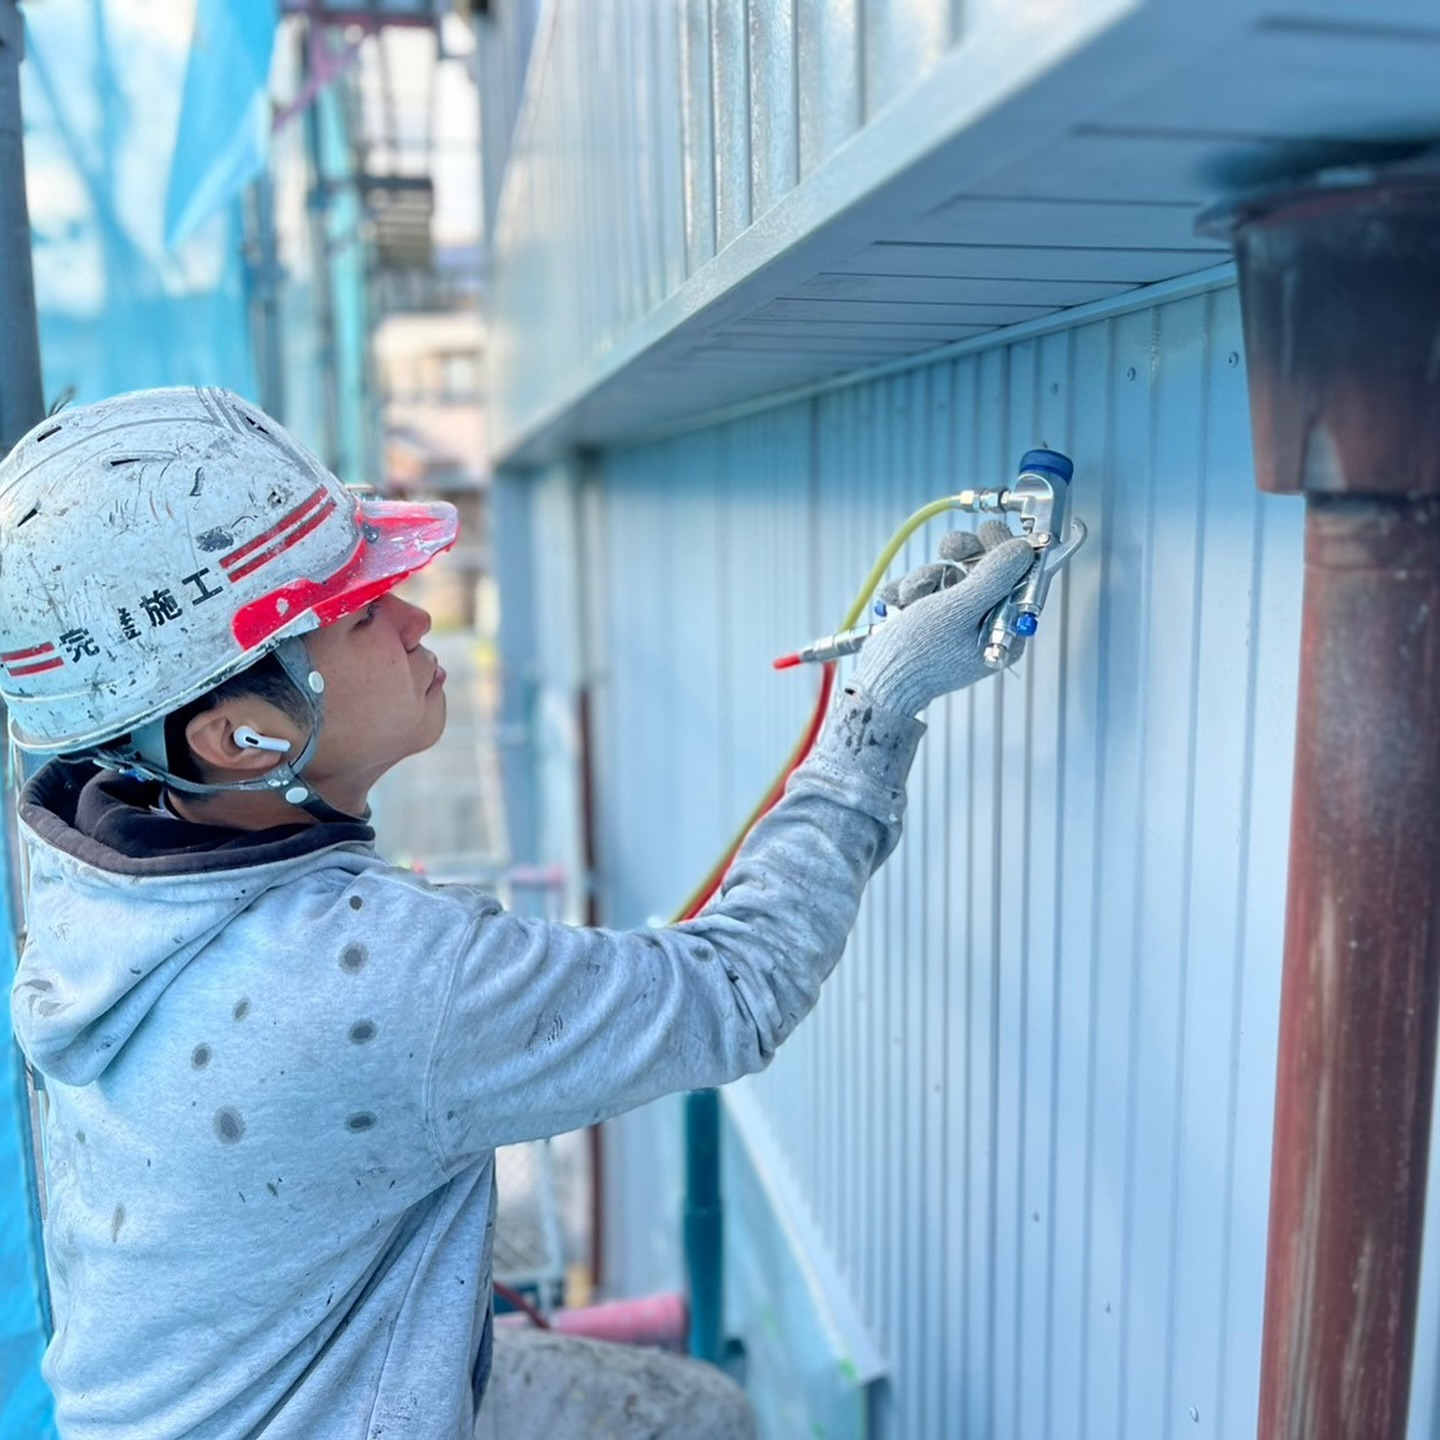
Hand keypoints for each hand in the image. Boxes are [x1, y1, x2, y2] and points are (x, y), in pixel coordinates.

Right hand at [851, 521, 1035, 715]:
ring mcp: (957, 622)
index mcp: (1005, 631)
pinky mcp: (933, 619)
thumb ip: (993, 578)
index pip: (1017, 579)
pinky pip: (928, 588)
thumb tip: (1022, 549)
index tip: (989, 531)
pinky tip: (899, 602)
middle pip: (984, 572)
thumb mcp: (958, 610)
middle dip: (959, 559)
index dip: (1004, 551)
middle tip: (949, 548)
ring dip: (925, 578)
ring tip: (911, 596)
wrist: (878, 684)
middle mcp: (985, 625)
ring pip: (951, 575)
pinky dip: (910, 590)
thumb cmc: (918, 656)